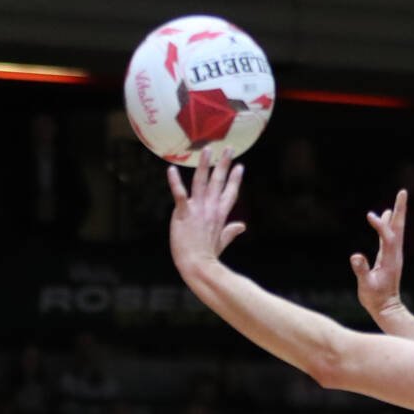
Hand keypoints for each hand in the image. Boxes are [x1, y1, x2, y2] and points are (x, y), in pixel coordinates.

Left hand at [166, 148, 247, 270]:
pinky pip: (179, 194)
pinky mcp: (183, 213)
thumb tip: (242, 226)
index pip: (230, 192)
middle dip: (224, 164)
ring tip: (207, 150)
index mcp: (221, 214)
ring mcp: (198, 209)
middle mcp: (211, 208)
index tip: (240, 166)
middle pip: (219, 181)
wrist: (197, 265)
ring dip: (204, 165)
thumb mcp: (222, 242)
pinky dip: (175, 182)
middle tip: (229, 148)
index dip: (235, 179)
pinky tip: (171, 169)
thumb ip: (231, 231)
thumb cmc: (208, 256)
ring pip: (202, 182)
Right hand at [350, 189, 409, 317]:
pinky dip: (388, 225)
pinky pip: (390, 237)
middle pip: (398, 227)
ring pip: (396, 231)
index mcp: (390, 258)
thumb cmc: (375, 298)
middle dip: (400, 209)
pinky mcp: (389, 257)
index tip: (370, 216)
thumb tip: (355, 256)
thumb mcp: (366, 286)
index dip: (380, 224)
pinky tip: (385, 218)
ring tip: (397, 201)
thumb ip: (362, 271)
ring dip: (396, 215)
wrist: (386, 308)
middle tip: (403, 192)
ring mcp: (393, 255)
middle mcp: (395, 253)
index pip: (387, 235)